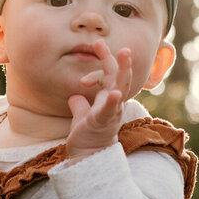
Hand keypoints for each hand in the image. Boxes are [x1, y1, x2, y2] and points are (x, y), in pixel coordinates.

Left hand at [66, 41, 129, 160]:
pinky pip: (109, 110)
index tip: (86, 73)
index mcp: (108, 98)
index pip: (108, 76)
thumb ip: (80, 104)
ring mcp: (111, 111)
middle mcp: (113, 102)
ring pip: (120, 87)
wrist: (89, 157)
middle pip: (118, 75)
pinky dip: (112, 101)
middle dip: (117, 58)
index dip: (100, 67)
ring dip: (123, 70)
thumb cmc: (88, 136)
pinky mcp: (103, 122)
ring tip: (124, 54)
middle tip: (108, 41)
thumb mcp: (82, 116)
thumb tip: (74, 96)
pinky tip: (115, 93)